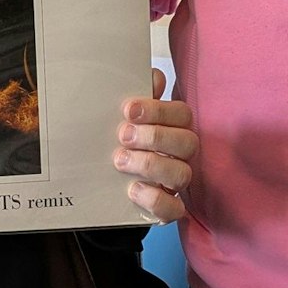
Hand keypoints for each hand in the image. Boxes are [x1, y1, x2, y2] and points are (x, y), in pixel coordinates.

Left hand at [114, 67, 196, 222]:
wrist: (101, 184)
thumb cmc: (119, 143)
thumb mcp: (123, 118)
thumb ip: (138, 95)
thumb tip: (153, 77)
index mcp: (173, 128)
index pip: (181, 114)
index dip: (158, 110)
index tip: (128, 109)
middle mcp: (179, 155)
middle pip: (187, 142)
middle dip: (155, 136)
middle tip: (123, 134)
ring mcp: (174, 184)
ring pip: (182, 174)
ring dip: (151, 164)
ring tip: (120, 160)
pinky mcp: (167, 210)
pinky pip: (174, 208)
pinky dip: (155, 199)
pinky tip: (132, 190)